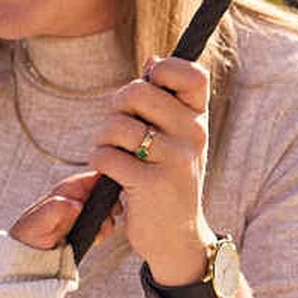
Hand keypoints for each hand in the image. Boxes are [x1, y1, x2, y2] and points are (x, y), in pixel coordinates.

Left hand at [12, 170, 104, 252]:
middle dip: (111, 206)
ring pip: (106, 209)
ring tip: (99, 233)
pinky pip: (101, 223)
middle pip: (105, 192)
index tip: (112, 199)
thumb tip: (77, 204)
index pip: (94, 175)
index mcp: (67, 189)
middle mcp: (76, 197)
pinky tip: (96, 239)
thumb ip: (55, 209)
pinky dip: (103, 231)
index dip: (109, 182)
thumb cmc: (28, 235)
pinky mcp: (84, 225)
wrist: (26, 254)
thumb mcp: (39, 221)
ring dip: (108, 221)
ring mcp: (81, 211)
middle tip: (107, 220)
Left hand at [96, 56, 213, 282]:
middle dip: (116, 107)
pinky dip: (99, 162)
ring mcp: (174, 160)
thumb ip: (167, 100)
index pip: (191, 73)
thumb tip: (152, 59)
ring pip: (117, 124)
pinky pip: (106, 156)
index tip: (149, 88)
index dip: (162, 70)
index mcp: (199, 120)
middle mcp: (192, 135)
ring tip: (113, 155)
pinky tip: (109, 175)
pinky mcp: (150, 184)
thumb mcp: (178, 139)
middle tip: (117, 130)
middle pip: (139, 91)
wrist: (178, 238)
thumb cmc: (170, 181)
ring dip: (102, 139)